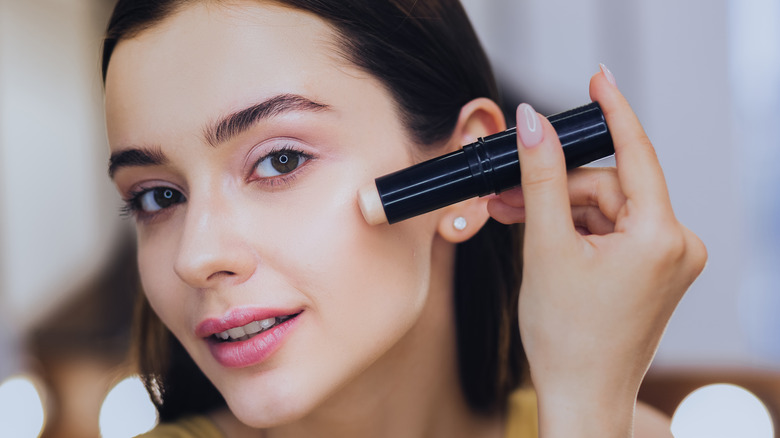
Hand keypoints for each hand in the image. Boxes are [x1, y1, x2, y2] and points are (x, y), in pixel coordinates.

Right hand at [487, 70, 706, 436]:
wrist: (580, 394)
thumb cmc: (566, 336)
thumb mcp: (546, 246)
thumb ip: (541, 178)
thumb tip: (534, 124)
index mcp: (661, 237)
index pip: (635, 154)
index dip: (613, 111)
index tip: (597, 79)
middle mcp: (677, 245)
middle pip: (608, 186)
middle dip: (556, 188)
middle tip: (507, 195)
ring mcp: (668, 260)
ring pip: (605, 208)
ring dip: (559, 211)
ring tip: (515, 222)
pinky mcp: (654, 269)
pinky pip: (612, 229)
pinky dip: (576, 229)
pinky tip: (543, 238)